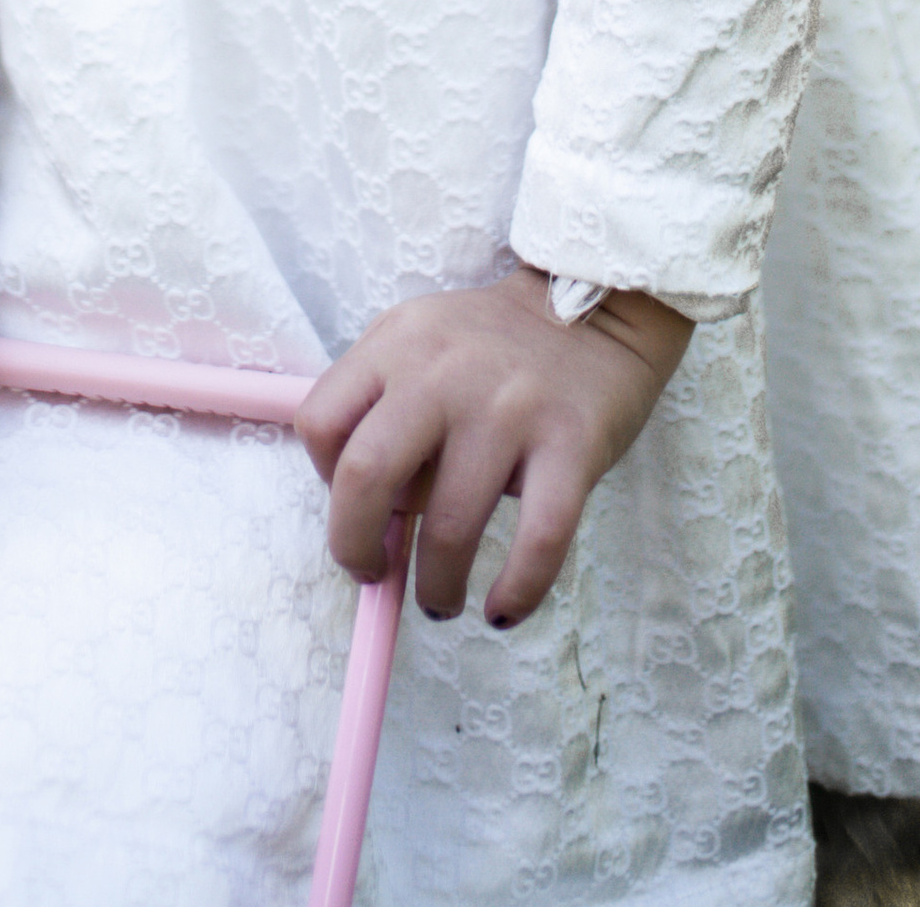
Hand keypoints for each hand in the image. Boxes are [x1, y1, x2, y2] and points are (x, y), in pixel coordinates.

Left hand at [297, 264, 690, 629]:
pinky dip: (517, 592)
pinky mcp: (572, 444)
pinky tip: (503, 610)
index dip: (322, 482)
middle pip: (366, 475)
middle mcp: (446, 371)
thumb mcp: (423, 343)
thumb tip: (368, 521)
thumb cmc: (495, 347)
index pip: (320, 423)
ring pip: (450, 527)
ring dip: (437, 587)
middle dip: (355, 547)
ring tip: (441, 600)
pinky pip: (539, 540)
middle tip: (374, 574)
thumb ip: (384, 409)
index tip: (357, 506)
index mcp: (399, 343)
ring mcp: (510, 408)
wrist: (599, 310)